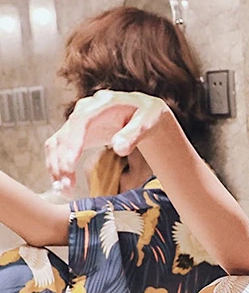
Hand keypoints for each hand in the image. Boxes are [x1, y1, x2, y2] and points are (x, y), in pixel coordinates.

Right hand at [45, 90, 169, 192]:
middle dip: (62, 162)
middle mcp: (85, 111)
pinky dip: (58, 165)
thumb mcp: (147, 121)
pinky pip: (60, 148)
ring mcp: (78, 122)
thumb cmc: (146, 114)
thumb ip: (134, 134)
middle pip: (64, 135)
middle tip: (67, 186)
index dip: (72, 144)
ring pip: (57, 143)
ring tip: (64, 188)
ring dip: (56, 166)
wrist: (142, 111)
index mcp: (102, 104)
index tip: (69, 166)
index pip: (80, 122)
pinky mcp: (76, 134)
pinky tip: (62, 182)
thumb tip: (119, 148)